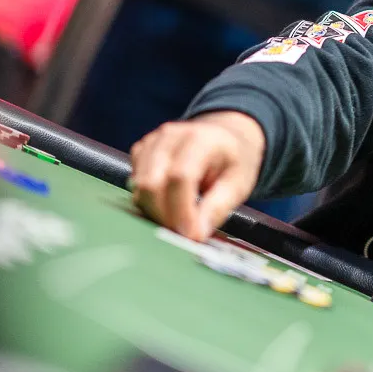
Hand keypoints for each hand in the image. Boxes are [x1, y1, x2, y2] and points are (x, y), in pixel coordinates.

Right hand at [128, 111, 264, 240]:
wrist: (227, 136)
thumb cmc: (234, 160)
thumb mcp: (238, 184)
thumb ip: (217, 208)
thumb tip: (195, 233)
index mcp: (201, 140)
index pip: (180, 177)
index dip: (182, 211)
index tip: (191, 235)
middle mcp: (171, 136)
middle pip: (151, 183)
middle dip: (164, 215)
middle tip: (184, 232)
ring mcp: (153, 141)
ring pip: (139, 186)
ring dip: (155, 211)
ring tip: (179, 218)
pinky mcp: (141, 151)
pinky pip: (134, 183)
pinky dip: (148, 200)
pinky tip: (168, 202)